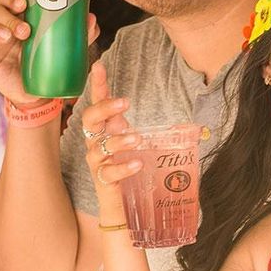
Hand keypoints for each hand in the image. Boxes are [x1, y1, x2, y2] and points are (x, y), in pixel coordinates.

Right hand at [0, 0, 98, 105]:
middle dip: (6, 16)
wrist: (42, 93)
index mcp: (21, 19)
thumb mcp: (68, 49)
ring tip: (8, 39)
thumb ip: (80, 35)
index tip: (24, 4)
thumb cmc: (51, 62)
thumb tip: (92, 19)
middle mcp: (3, 27)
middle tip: (25, 30)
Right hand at [84, 63, 139, 199]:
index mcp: (105, 129)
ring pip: (99, 147)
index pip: (98, 104)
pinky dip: (122, 167)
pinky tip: (137, 164)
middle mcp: (96, 143)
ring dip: (118, 140)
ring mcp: (97, 162)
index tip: (99, 66)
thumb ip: (145, 129)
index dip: (98, 86)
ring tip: (137, 138)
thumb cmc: (129, 167)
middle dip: (104, 108)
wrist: (122, 204)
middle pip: (90, 120)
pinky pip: (108, 172)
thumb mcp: (138, 143)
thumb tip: (180, 124)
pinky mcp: (103, 182)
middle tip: (124, 102)